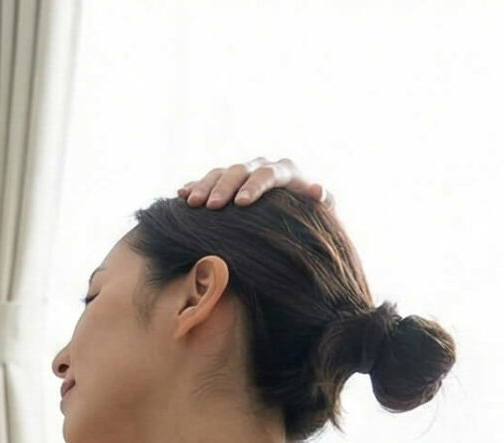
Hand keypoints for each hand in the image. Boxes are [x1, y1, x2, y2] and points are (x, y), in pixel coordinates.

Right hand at [177, 156, 326, 209]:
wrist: (292, 213)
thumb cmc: (307, 215)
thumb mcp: (319, 210)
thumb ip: (322, 200)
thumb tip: (317, 190)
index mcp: (284, 171)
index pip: (268, 173)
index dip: (254, 186)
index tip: (242, 203)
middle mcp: (260, 166)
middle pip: (239, 170)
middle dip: (224, 187)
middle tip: (212, 206)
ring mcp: (241, 172)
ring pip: (220, 172)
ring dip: (205, 186)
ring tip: (192, 203)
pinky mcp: (225, 181)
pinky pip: (207, 180)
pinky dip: (194, 185)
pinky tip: (181, 194)